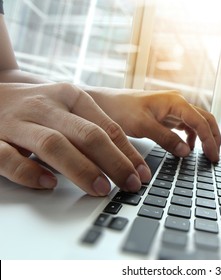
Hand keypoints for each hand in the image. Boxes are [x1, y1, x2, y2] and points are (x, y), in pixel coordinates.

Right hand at [0, 82, 150, 195]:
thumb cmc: (37, 107)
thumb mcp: (68, 107)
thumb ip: (92, 128)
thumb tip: (127, 160)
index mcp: (70, 96)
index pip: (107, 127)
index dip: (128, 153)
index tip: (141, 174)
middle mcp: (47, 106)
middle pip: (87, 134)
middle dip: (113, 162)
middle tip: (129, 185)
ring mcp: (18, 122)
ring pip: (53, 145)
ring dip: (81, 169)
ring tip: (100, 189)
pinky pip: (9, 158)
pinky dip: (29, 172)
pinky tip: (48, 184)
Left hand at [89, 89, 220, 161]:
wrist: (104, 103)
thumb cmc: (120, 109)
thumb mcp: (142, 126)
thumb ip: (166, 138)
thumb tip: (186, 151)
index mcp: (175, 102)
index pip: (201, 122)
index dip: (210, 140)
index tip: (213, 156)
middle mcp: (177, 103)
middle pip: (205, 119)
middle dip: (214, 137)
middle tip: (215, 156)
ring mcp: (173, 109)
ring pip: (197, 122)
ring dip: (205, 137)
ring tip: (207, 154)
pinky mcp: (167, 115)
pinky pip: (186, 125)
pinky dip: (192, 136)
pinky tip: (188, 147)